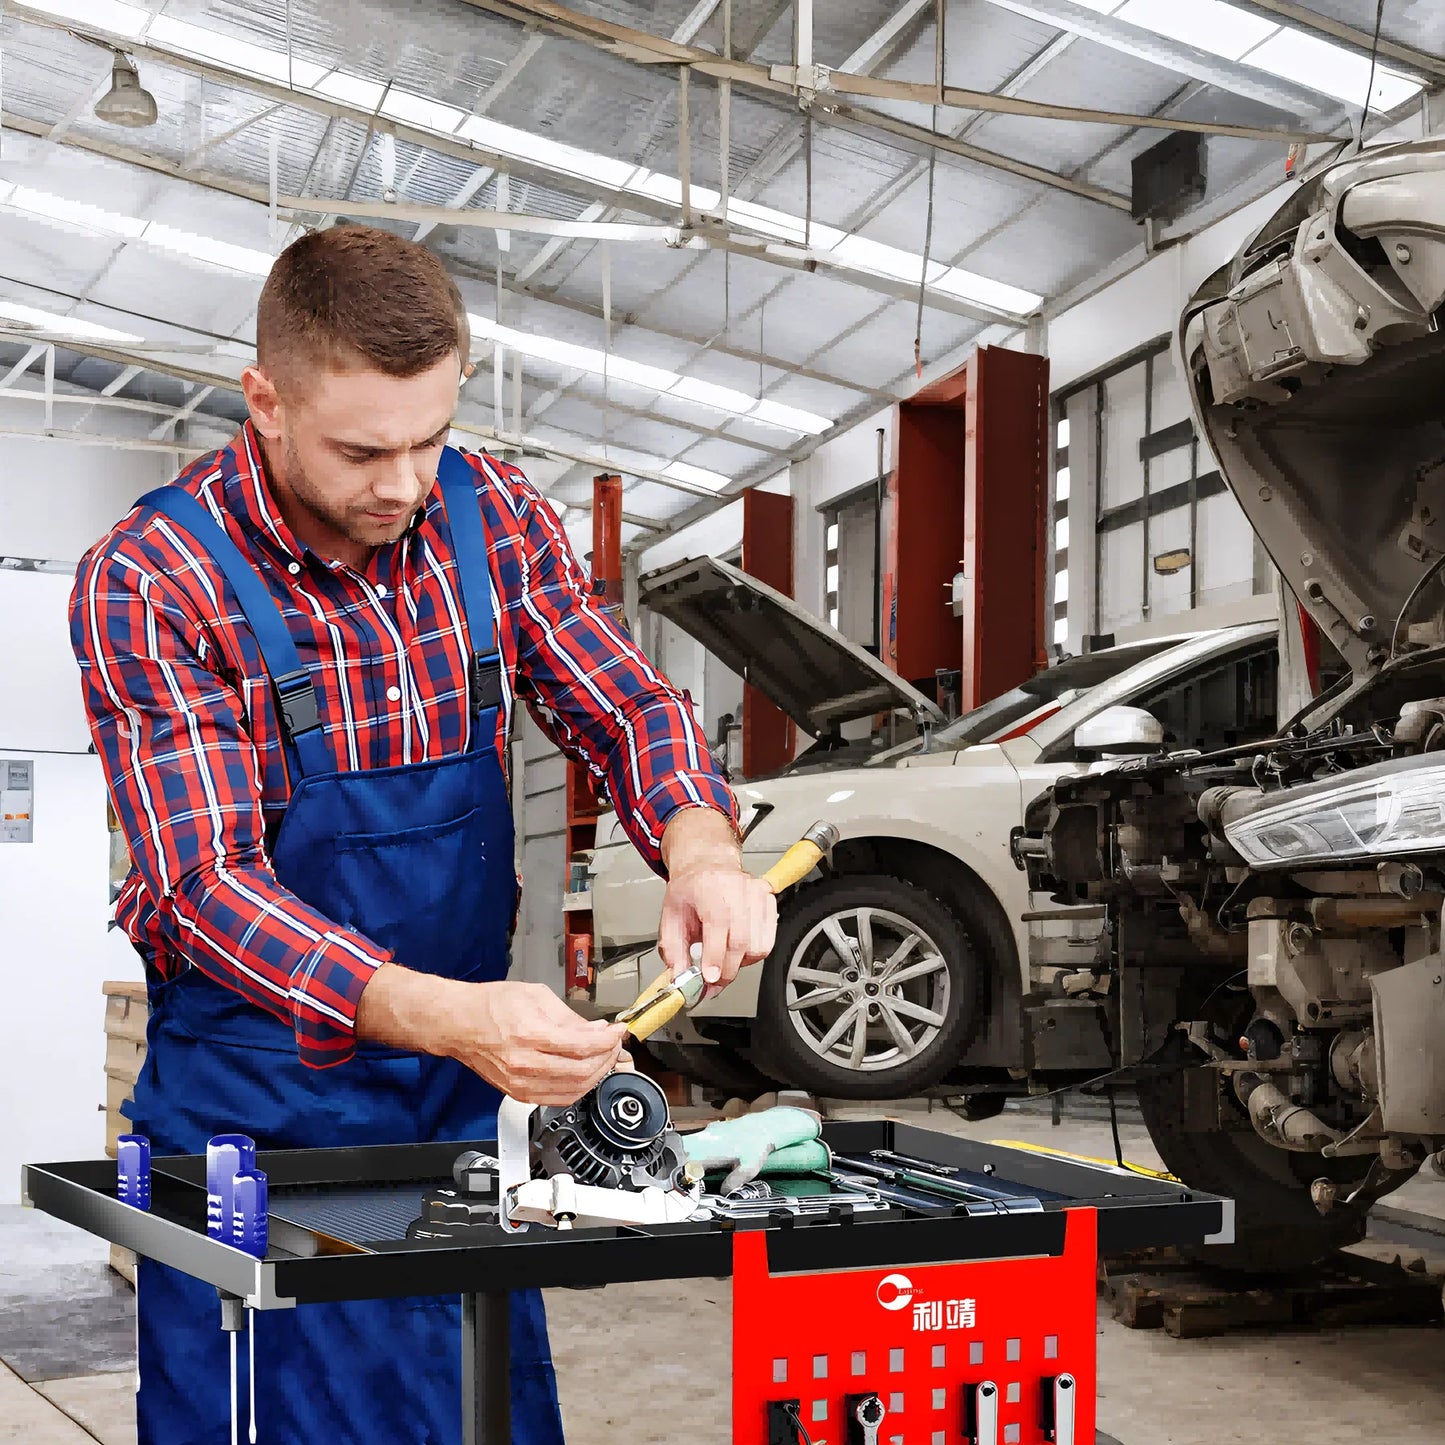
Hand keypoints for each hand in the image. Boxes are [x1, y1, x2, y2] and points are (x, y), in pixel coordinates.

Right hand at [357, 966, 626, 1105]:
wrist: (459, 1024)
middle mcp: (526, 1064)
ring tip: (603, 1057)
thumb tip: (595, 1030)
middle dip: (606, 1057)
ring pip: (574, 1090)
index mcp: (531, 1035)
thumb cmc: (491, 1006)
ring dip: (596, 1075)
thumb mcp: (536, 996)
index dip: (608, 1040)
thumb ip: (569, 1017)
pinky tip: (584, 1073)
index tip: (618, 1031)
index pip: (583, 1046)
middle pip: (582, 1072)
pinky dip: (578, 1088)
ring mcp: (521, 1083)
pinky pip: (558, 1098)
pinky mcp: (518, 1094)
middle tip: (613, 1044)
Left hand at [658, 807, 776, 991]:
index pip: (719, 926)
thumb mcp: (671, 917)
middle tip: (713, 983)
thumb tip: (679, 978)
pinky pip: (768, 941)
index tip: (710, 979)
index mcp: (710, 889)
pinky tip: (737, 948)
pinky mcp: (769, 901)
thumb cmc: (690, 889)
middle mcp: (738, 889)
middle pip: (742, 942)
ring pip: (758, 946)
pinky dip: (753, 953)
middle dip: (727, 970)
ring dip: (740, 963)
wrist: (708, 865)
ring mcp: (757, 895)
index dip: (715, 958)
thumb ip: (673, 950)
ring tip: (724, 959)